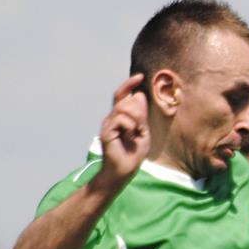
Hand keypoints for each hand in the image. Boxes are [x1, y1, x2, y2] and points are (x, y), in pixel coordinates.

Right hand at [89, 74, 149, 194]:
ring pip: (124, 107)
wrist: (123, 171)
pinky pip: (121, 118)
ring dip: (136, 119)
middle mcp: (112, 117)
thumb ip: (142, 115)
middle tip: (141, 128)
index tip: (139, 76)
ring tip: (135, 132)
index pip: (122, 95)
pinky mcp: (106, 131)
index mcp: (120, 117)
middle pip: (126, 99)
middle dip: (139, 111)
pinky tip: (129, 135)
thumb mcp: (143, 132)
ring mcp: (108, 123)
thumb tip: (139, 95)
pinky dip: (130, 126)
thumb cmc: (133, 154)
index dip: (129, 84)